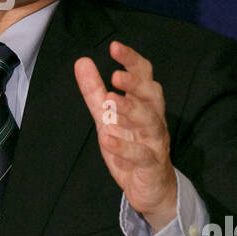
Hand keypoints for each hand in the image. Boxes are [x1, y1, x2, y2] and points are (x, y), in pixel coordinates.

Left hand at [74, 42, 177, 231]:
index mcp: (145, 103)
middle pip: (152, 94)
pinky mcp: (151, 165)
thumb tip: (82, 61)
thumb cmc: (131, 147)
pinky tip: (107, 140)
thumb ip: (95, 91)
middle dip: (135, 82)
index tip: (114, 46)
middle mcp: (154, 119)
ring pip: (150, 122)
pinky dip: (125, 148)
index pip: (143, 76)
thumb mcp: (108, 118)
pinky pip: (141, 155)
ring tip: (111, 101)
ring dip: (131, 110)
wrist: (151, 189)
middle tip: (115, 75)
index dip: (131, 60)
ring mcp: (155, 142)